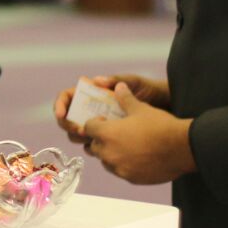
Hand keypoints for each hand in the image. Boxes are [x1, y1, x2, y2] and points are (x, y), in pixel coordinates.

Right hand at [53, 74, 171, 144]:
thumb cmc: (150, 90)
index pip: (67, 98)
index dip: (60, 106)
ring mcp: (101, 123)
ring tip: (89, 139)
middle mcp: (94, 109)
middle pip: (69, 118)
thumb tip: (96, 80)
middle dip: (69, 125)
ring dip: (79, 137)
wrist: (167, 107)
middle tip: (80, 130)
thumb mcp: (135, 82)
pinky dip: (93, 146)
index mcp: (94, 93)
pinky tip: (102, 147)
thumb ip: (118, 80)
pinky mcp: (110, 137)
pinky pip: (95, 144)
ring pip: (79, 133)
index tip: (61, 115)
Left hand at [78, 83, 196, 184]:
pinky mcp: (131, 178)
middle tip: (113, 133)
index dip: (95, 123)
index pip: (88, 129)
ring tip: (124, 145)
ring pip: (105, 161)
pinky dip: (123, 164)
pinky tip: (136, 157)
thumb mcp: (141, 109)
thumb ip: (125, 98)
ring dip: (110, 153)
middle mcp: (108, 153)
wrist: (182, 148)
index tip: (104, 120)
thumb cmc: (160, 126)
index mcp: (106, 134)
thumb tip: (119, 86)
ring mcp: (119, 168)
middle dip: (99, 139)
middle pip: (93, 147)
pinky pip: (120, 171)